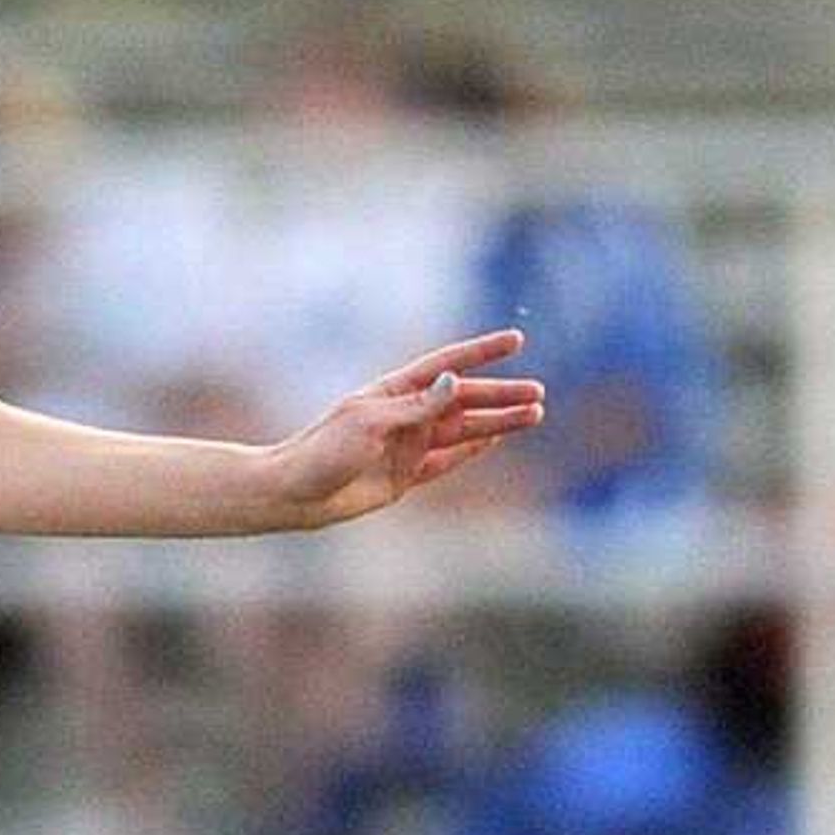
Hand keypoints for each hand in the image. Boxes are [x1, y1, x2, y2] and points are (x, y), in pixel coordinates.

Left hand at [264, 328, 545, 526]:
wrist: (296, 494)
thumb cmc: (324, 451)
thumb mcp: (372, 422)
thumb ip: (418, 406)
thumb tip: (457, 381)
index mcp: (392, 391)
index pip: (446, 365)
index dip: (481, 353)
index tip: (516, 340)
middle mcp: (404, 415)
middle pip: (463, 400)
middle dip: (500, 395)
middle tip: (538, 393)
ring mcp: (407, 445)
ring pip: (463, 430)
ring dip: (497, 423)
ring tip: (534, 416)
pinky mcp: (406, 475)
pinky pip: (448, 459)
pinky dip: (473, 450)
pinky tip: (497, 440)